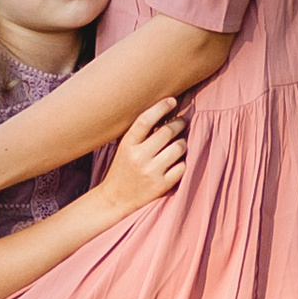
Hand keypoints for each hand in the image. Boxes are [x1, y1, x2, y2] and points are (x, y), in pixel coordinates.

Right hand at [95, 96, 186, 217]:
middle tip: (181, 122)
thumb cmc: (123, 167)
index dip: (161, 107)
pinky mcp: (161, 185)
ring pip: (179, 148)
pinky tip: (176, 162)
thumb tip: (166, 111)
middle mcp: (139, 157)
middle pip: (167, 132)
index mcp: (127, 144)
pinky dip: (182, 162)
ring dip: (182, 143)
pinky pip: (182, 166)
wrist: (116, 198)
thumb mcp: (125, 147)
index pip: (145, 120)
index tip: (172, 100)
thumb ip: (141, 133)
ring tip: (178, 144)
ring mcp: (151, 172)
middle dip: (179, 124)